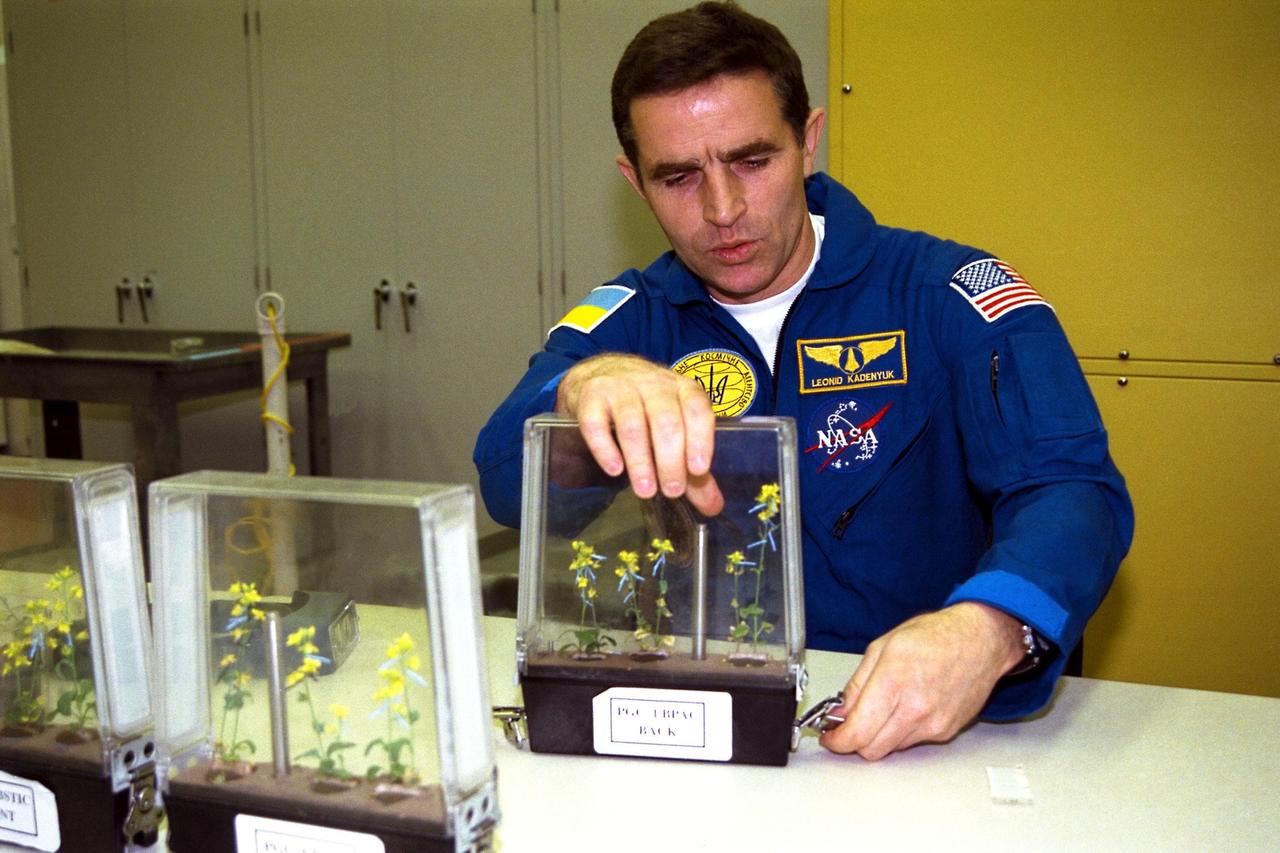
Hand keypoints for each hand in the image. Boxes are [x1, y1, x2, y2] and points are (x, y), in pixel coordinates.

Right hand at [556, 353, 723, 515]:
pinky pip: (596, 423)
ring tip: (645, 490)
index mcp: (682, 389)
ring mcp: (620, 387)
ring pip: (632, 423)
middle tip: (671, 490)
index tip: (698, 470)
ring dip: (640, 460)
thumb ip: (694, 470)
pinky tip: (614, 469)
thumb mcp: (676, 430)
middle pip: (665, 420)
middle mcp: (653, 384)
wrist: (601, 373)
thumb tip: (713, 506)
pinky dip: (605, 448)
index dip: (700, 439)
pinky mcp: (591, 396)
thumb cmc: (647, 408)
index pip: (696, 409)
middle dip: (670, 459)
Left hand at [819, 603, 1025, 759]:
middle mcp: (915, 708)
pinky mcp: (946, 732)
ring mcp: (933, 724)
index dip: (837, 740)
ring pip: (891, 748)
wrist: (980, 641)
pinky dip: (901, 732)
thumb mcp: (883, 647)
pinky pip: (912, 742)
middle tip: (849, 725)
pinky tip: (906, 708)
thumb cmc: (935, 636)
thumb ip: (857, 684)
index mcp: (893, 681)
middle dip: (854, 741)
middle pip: (872, 749)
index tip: (830, 736)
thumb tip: (840, 712)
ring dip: (879, 736)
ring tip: (883, 708)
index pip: (857, 732)